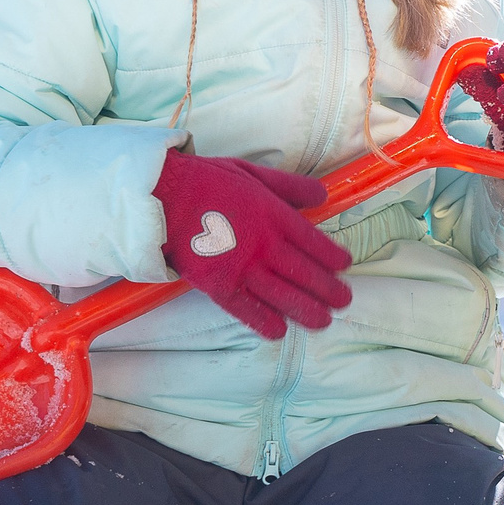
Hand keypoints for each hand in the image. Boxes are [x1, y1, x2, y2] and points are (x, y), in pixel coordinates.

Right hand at [154, 151, 352, 339]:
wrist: (159, 196)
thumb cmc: (205, 181)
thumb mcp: (252, 173)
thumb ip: (289, 186)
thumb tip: (323, 195)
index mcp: (275, 215)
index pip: (315, 242)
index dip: (333, 257)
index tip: (344, 265)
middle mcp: (264, 244)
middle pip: (305, 273)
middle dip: (329, 290)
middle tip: (343, 301)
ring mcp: (242, 267)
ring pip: (283, 295)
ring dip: (307, 311)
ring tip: (323, 322)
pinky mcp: (217, 285)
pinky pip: (246, 309)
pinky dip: (264, 322)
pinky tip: (279, 331)